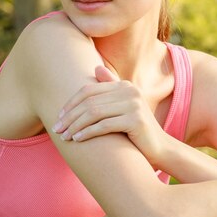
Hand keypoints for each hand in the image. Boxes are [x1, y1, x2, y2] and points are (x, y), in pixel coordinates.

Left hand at [52, 66, 168, 163]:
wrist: (160, 148)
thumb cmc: (136, 130)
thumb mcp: (124, 106)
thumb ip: (111, 88)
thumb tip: (96, 68)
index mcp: (125, 85)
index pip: (89, 90)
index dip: (71, 103)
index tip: (59, 117)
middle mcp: (130, 91)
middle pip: (89, 102)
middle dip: (70, 116)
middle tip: (57, 129)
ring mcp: (134, 104)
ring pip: (94, 113)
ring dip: (75, 125)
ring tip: (64, 137)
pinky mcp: (135, 120)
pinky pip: (104, 126)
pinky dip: (88, 133)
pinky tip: (78, 139)